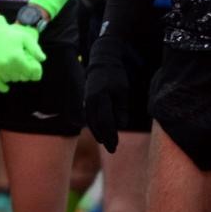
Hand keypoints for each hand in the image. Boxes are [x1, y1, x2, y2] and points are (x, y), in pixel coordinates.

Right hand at [0, 15, 44, 92]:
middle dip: (26, 74)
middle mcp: (8, 64)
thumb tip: (43, 59)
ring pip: (11, 80)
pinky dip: (3, 87)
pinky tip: (7, 87)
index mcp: (17, 57)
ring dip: (15, 77)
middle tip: (26, 68)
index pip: (31, 72)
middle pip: (22, 77)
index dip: (36, 72)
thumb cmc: (9, 34)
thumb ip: (35, 49)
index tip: (36, 71)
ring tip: (16, 69)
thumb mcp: (25, 37)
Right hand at [84, 35, 135, 152]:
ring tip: (106, 143)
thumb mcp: (123, 91)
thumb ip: (121, 109)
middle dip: (104, 137)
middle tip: (112, 149)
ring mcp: (87, 101)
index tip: (115, 145)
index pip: (105, 121)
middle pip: (96, 124)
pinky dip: (94, 126)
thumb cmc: (115, 77)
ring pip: (91, 121)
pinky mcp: (87, 100)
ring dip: (98, 133)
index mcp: (101, 98)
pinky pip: (89, 116)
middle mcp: (91, 101)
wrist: (102, 63)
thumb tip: (121, 126)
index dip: (110, 135)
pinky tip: (100, 133)